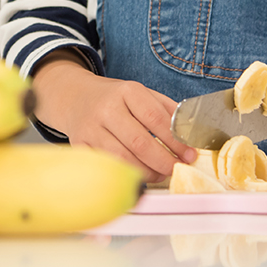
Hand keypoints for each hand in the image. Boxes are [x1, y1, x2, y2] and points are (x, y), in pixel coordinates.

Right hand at [31, 50, 196, 182]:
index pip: (156, 118)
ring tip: (160, 174)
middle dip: (163, 161)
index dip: (176, 141)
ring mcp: (91, 128)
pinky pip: (107, 166)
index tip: (189, 154)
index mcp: (127, 91)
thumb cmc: (115, 98)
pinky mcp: (80, 145)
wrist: (75, 97)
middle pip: (139, 142)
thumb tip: (190, 133)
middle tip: (177, 169)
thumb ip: (167, 110)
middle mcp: (107, 108)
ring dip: (147, 172)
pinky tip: (138, 175)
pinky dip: (125, 174)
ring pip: (122, 159)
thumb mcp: (141, 94)